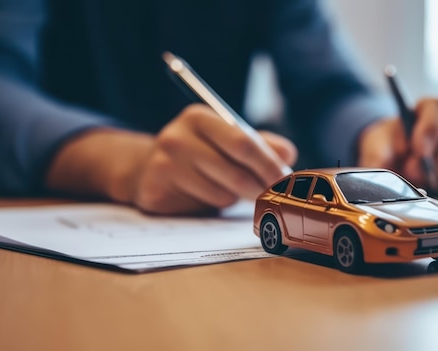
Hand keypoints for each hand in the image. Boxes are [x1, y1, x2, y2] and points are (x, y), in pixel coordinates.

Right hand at [46, 104, 296, 214]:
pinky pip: (205, 205)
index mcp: (199, 117)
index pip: (243, 141)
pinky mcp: (157, 191)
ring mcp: (164, 165)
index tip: (285, 178)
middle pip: (235, 171)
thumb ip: (260, 144)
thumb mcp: (228, 140)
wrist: (149, 169)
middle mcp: (177, 137)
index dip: (269, 163)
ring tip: (226, 188)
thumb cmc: (199, 153)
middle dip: (261, 186)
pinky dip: (216, 205)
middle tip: (272, 194)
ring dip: (236, 197)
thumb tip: (288, 154)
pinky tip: (206, 195)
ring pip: (223, 192)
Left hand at [357, 98, 437, 194]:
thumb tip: (378, 167)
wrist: (399, 154)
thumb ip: (378, 154)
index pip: (437, 115)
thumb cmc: (392, 143)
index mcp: (431, 108)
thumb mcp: (379, 144)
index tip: (418, 151)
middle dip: (430, 162)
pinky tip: (429, 180)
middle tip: (409, 173)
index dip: (428, 134)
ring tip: (415, 176)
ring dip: (434, 175)